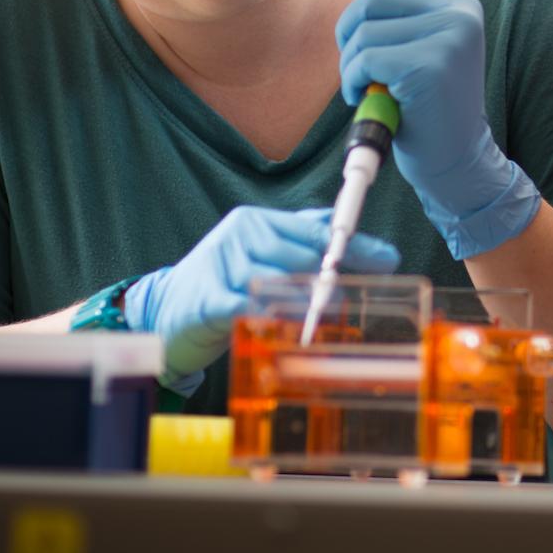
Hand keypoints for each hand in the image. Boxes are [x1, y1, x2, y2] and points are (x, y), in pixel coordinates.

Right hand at [124, 205, 399, 391]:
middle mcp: (239, 235)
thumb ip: (297, 236)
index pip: (315, 231)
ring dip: (302, 306)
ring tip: (313, 322)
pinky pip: (249, 310)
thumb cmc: (222, 282)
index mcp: (257, 221)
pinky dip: (269, 320)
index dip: (355, 246)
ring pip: (279, 285)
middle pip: (301, 258)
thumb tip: (341, 224)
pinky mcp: (205, 298)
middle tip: (345, 302)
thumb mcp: (260, 252)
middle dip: (329, 283)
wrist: (164, 312)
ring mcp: (221, 264)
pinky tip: (283, 331)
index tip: (388, 260)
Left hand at [335, 0, 541, 260]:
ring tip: (366, 90)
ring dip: (351, 65)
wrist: (457, 161)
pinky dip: (352, 81)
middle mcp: (461, 14)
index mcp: (461, 5)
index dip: (364, 16)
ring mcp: (448, 37)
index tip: (367, 50)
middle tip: (357, 69)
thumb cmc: (432, 106)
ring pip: (365, 32)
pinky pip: (365, 59)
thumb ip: (422, 11)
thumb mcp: (434, 48)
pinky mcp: (429, 65)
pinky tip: (365, 99)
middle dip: (351, 33)